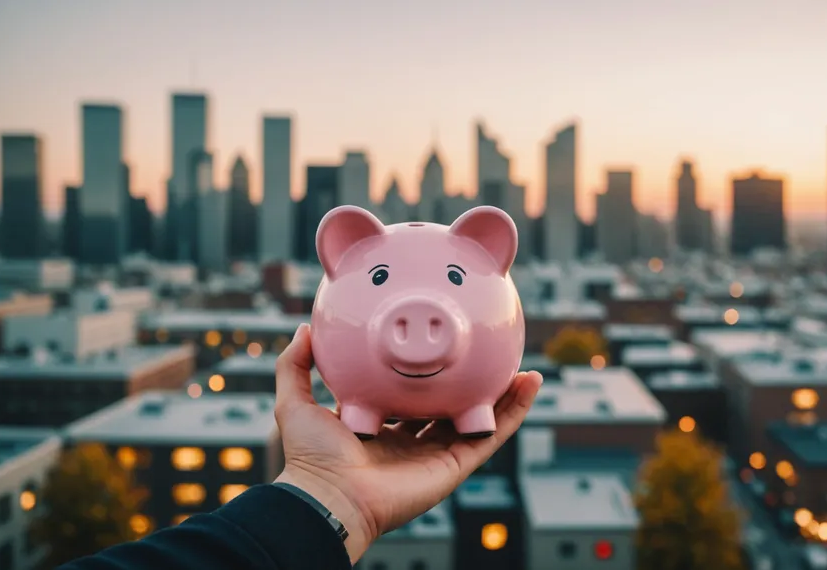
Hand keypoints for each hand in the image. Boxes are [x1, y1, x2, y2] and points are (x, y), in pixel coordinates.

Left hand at [272, 323, 541, 562]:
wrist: (330, 495)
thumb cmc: (311, 459)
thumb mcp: (296, 402)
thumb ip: (296, 365)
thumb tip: (305, 329)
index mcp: (382, 428)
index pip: (411, 398)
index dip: (426, 377)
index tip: (438, 350)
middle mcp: (411, 442)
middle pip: (449, 406)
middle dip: (468, 384)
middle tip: (484, 354)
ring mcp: (436, 454)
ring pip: (477, 416)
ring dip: (503, 392)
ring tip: (521, 363)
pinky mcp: (455, 465)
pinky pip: (493, 433)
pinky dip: (516, 410)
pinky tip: (530, 383)